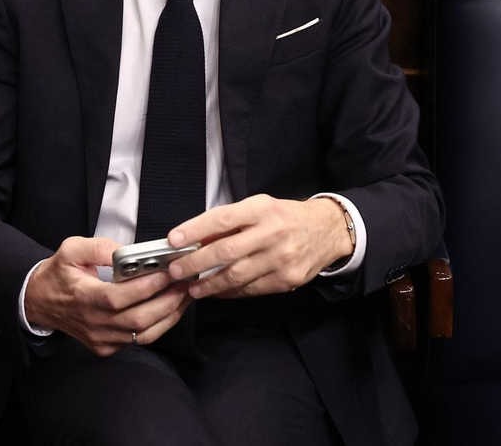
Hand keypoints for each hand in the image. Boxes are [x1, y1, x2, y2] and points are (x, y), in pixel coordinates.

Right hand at [24, 236, 193, 356]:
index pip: (119, 298)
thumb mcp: (71, 249)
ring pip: (144, 334)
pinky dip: (158, 326)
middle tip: (186, 283)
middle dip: (168, 301)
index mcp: (83, 298)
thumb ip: (99, 247)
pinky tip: (169, 308)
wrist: (39, 302)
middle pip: (138, 319)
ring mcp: (101, 339)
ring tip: (184, 295)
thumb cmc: (58, 273)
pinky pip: (139, 340)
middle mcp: (93, 324)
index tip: (167, 273)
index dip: (146, 287)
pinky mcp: (106, 348)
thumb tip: (126, 251)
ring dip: (169, 315)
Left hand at [165, 195, 352, 298]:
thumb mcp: (259, 207)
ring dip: (209, 285)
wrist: (327, 231)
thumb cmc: (284, 217)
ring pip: (237, 276)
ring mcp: (281, 259)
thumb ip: (230, 222)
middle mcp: (272, 233)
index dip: (195, 229)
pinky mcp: (287, 280)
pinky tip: (216, 292)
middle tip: (175, 270)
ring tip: (192, 287)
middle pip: (227, 251)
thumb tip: (194, 238)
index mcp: (262, 209)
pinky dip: (230, 292)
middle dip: (196, 263)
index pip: (223, 218)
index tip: (173, 239)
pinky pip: (251, 290)